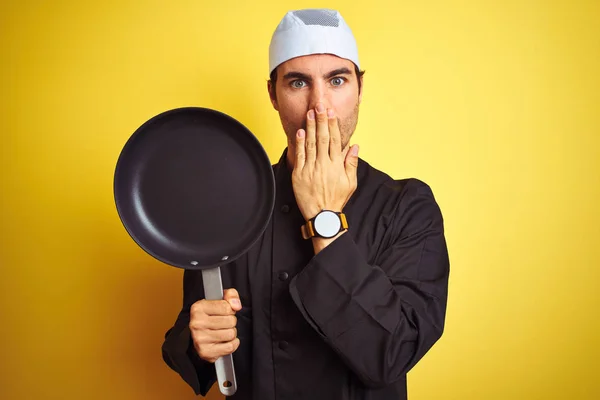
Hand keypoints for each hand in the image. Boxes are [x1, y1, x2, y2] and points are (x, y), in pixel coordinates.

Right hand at [189, 288, 241, 362]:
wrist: (198, 335)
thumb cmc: (211, 317)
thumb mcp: (220, 300)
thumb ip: (231, 295)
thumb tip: (236, 305)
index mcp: (198, 308)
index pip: (226, 307)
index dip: (230, 310)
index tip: (224, 312)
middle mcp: (197, 323)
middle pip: (230, 321)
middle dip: (231, 322)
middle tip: (223, 323)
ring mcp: (200, 339)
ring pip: (231, 334)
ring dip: (231, 333)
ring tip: (223, 331)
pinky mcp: (206, 352)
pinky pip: (230, 347)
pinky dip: (232, 344)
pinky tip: (225, 341)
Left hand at [292, 102, 358, 221]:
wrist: (322, 216)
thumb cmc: (336, 199)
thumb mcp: (350, 183)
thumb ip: (351, 163)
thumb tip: (354, 146)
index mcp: (336, 166)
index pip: (334, 140)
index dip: (332, 125)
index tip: (331, 113)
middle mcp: (324, 165)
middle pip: (322, 138)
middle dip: (321, 121)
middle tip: (319, 106)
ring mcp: (310, 169)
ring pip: (310, 144)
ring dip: (310, 128)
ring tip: (309, 113)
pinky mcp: (299, 175)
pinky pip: (299, 156)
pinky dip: (299, 143)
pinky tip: (300, 132)